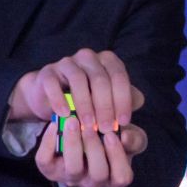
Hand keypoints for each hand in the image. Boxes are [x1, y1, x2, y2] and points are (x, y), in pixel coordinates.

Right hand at [9, 50, 143, 134]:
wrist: (51, 98)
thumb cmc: (87, 100)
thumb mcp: (109, 101)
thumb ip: (126, 100)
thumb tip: (139, 100)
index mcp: (107, 61)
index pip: (119, 77)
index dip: (123, 100)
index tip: (123, 122)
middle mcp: (88, 57)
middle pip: (100, 79)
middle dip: (105, 107)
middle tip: (106, 129)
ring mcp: (67, 62)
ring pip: (79, 80)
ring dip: (85, 104)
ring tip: (88, 125)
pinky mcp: (47, 72)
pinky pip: (53, 83)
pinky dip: (59, 99)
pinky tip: (65, 115)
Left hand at [35, 118, 148, 186]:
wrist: (81, 129)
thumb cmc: (109, 135)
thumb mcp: (127, 135)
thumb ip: (134, 137)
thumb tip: (125, 137)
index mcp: (115, 177)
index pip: (122, 177)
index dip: (118, 157)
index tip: (111, 134)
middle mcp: (93, 183)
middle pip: (98, 175)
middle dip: (95, 149)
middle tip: (90, 126)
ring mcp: (71, 178)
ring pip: (73, 169)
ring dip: (73, 144)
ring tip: (72, 122)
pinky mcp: (50, 169)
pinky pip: (45, 161)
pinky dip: (48, 142)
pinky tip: (54, 124)